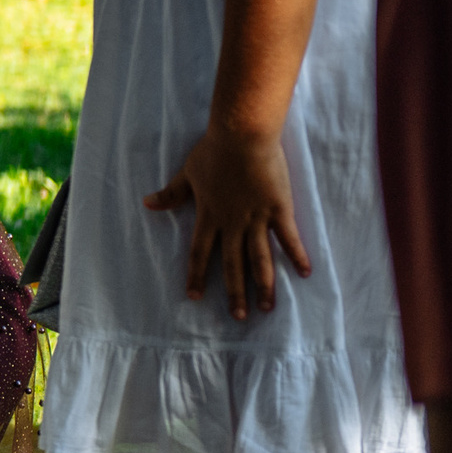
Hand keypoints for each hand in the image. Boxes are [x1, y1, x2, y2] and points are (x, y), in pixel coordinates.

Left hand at [145, 123, 312, 319]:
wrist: (242, 136)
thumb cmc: (214, 151)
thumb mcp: (187, 173)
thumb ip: (171, 193)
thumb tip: (147, 203)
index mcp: (209, 216)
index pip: (200, 252)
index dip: (197, 275)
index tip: (194, 297)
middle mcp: (232, 223)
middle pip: (233, 264)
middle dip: (234, 292)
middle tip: (238, 317)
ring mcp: (257, 218)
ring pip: (260, 258)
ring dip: (264, 285)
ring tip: (268, 308)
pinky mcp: (279, 209)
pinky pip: (289, 238)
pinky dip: (297, 255)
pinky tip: (305, 273)